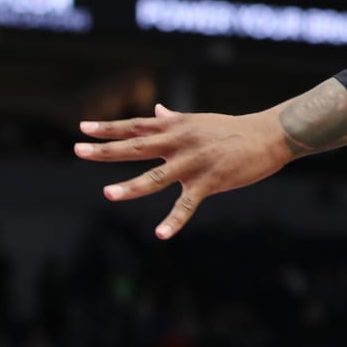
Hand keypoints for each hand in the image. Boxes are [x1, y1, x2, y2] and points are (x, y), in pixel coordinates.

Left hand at [75, 103, 291, 238]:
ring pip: (156, 177)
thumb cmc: (233, 129)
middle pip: (136, 146)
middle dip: (106, 150)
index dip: (109, 128)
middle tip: (78, 150)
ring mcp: (193, 162)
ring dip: (131, 187)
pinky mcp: (210, 181)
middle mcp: (180, 142)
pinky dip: (174, 221)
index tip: (83, 128)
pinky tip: (160, 235)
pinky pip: (187, 204)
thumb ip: (175, 119)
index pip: (135, 126)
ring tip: (108, 194)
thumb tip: (157, 111)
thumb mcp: (199, 121)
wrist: (268, 135)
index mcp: (176, 127)